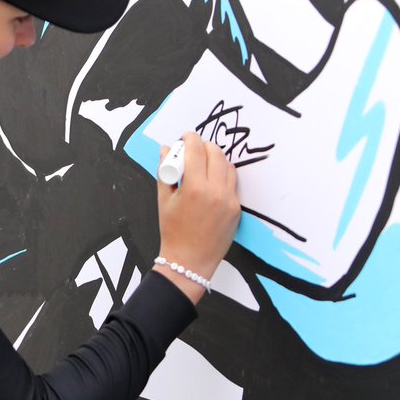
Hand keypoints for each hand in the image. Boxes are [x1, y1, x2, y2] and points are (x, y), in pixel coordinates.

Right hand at [155, 134, 239, 302]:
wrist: (189, 261)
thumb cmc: (173, 231)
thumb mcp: (163, 200)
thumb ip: (165, 171)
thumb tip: (166, 149)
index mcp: (194, 188)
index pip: (196, 150)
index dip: (190, 138)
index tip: (185, 137)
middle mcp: (216, 191)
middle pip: (215, 153)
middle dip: (204, 146)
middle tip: (193, 150)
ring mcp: (229, 200)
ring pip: (228, 166)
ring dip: (216, 159)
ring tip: (203, 165)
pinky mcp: (236, 208)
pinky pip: (232, 183)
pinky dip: (222, 176)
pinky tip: (211, 181)